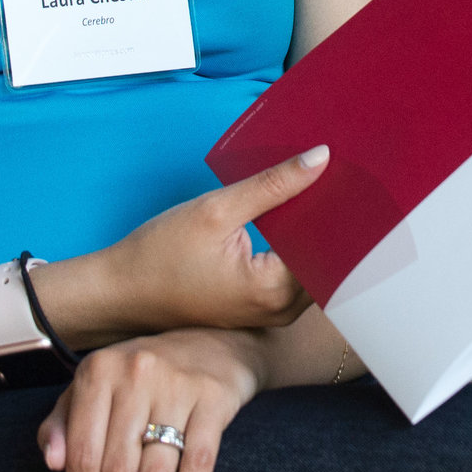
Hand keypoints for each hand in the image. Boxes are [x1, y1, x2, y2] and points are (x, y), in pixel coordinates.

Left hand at [38, 328, 263, 471]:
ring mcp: (177, 385)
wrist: (211, 340)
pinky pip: (197, 462)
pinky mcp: (213, 398)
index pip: (82, 454)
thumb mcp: (95, 385)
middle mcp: (136, 372)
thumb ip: (63, 423)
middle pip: (117, 470)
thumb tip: (53, 462)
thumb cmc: (142, 373)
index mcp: (98, 371)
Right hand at [92, 146, 327, 335]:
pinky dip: (297, 243)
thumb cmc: (159, 255)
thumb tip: (321, 158)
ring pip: (311, 266)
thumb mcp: (216, 210)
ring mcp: (270, 313)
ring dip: (314, 229)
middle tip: (341, 171)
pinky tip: (294, 209)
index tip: (353, 173)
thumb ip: (273, 185)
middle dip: (332, 216)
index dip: (342, 207)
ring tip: (321, 183)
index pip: (331, 245)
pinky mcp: (258, 307)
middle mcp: (280, 311)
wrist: (119, 292)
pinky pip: (292, 272)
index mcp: (274, 292)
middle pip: (326, 258)